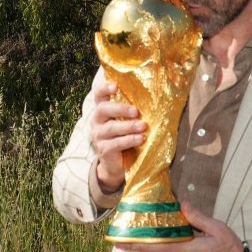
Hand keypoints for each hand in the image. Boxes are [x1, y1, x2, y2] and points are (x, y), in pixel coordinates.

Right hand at [88, 78, 143, 192]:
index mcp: (102, 110)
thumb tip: (155, 97)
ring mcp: (98, 136)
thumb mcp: (125, 121)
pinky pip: (116, 143)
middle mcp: (96, 121)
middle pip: (103, 109)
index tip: (116, 86)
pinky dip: (130, 140)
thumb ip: (131, 111)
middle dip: (121, 109)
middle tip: (136, 111)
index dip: (105, 88)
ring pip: (112, 128)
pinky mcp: (103, 149)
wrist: (116, 164)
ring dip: (129, 126)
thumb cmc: (124, 136)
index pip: (98, 94)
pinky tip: (141, 139)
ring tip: (143, 126)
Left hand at [117, 201, 243, 251]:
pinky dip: (162, 244)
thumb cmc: (229, 248)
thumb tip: (182, 205)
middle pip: (155, 250)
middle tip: (123, 232)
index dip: (137, 244)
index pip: (156, 247)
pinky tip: (160, 234)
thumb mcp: (216, 228)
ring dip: (151, 242)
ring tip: (137, 230)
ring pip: (162, 251)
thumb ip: (197, 217)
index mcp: (187, 251)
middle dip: (139, 241)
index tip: (120, 242)